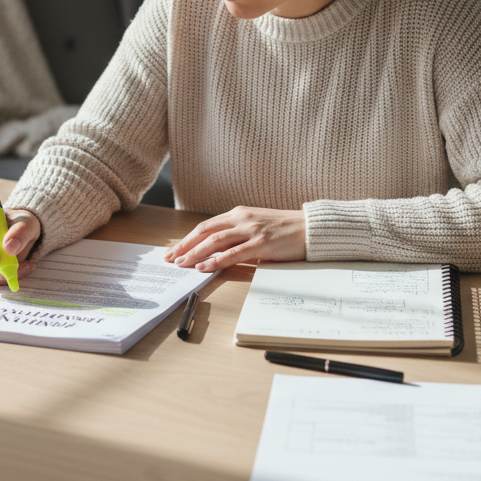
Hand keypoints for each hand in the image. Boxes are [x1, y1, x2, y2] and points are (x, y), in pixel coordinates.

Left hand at [163, 206, 306, 272]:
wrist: (311, 228)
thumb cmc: (286, 230)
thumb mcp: (257, 226)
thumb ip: (238, 234)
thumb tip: (217, 251)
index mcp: (239, 214)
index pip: (206, 226)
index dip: (188, 238)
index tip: (174, 250)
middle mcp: (242, 219)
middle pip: (205, 231)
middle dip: (185, 245)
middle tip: (170, 258)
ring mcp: (251, 230)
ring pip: (215, 241)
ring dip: (195, 253)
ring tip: (181, 263)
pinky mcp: (261, 243)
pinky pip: (233, 253)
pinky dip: (216, 260)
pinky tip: (204, 267)